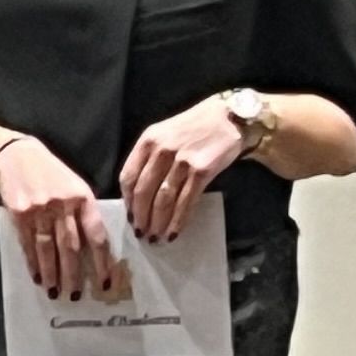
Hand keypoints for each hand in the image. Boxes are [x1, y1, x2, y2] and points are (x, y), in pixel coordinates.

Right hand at [0, 133, 123, 300]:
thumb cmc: (51, 174)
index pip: (96, 235)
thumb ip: (85, 213)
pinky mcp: (20, 214)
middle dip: (74, 274)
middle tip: (76, 295)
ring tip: (56, 292)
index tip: (105, 282)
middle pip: (71, 246)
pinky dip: (33, 263)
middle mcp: (63, 205)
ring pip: (49, 248)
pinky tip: (38, 277)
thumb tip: (96, 248)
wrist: (16, 156)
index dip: (102, 261)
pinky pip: (29, 244)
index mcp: (83, 198)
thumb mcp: (75, 187)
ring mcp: (40, 210)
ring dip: (53, 273)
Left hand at [121, 98, 247, 243]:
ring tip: (155, 237)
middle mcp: (161, 151)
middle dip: (140, 217)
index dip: (127, 201)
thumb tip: (138, 193)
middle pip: (143, 192)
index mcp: (148, 141)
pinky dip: (178, 221)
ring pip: (163, 200)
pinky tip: (173, 232)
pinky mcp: (201, 171)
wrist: (228, 118)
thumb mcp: (164, 134)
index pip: (128, 177)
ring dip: (157, 222)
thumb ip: (149, 158)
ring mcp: (181, 161)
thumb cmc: (194, 128)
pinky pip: (185, 202)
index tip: (130, 217)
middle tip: (141, 233)